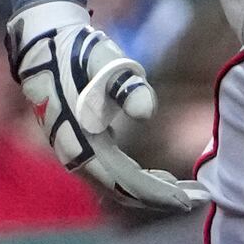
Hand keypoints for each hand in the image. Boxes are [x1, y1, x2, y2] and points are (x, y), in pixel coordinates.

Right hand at [8, 0, 205, 213]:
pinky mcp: (78, 149)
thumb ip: (127, 86)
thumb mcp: (107, 63)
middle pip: (123, 191)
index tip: (190, 199)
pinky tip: (161, 178)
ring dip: (151, 192)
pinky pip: (110, 177)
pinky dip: (137, 182)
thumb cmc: (79, 53)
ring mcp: (73, 155)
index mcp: (80, 140)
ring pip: (116, 187)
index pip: (125, 182)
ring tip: (186, 190)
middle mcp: (74, 156)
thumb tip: (146, 113)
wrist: (44, 44)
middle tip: (199, 198)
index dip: (158, 194)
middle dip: (161, 197)